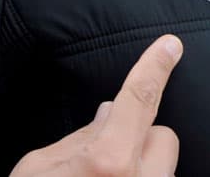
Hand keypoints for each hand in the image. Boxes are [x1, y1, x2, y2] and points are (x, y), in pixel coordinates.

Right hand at [9, 36, 183, 176]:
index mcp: (107, 163)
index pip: (139, 101)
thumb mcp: (38, 169)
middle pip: (163, 136)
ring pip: (164, 167)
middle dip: (139, 139)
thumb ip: (79, 139)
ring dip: (139, 169)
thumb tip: (110, 113)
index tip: (171, 45)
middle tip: (104, 158)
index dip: (154, 68)